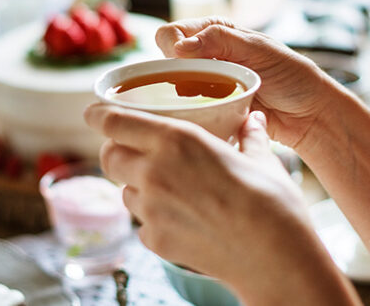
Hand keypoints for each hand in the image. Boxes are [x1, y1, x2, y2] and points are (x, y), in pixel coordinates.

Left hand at [87, 105, 318, 296]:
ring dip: (136, 185)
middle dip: (115, 150)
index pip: (114, 122)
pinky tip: (181, 218)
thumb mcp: (261, 158)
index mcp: (176, 139)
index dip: (99, 115)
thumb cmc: (271, 202)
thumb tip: (253, 120)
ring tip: (168, 187)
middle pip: (109, 156)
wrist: (274, 256)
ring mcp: (151, 209)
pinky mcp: (155, 240)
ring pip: (124, 191)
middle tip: (134, 150)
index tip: (95, 113)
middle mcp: (154, 171)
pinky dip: (153, 218)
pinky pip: (142, 223)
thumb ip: (250, 135)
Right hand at [154, 18, 344, 149]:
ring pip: (171, 86)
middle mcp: (206, 54)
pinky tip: (211, 113)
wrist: (309, 115)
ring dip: (184, 95)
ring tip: (214, 100)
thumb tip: (179, 47)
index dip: (172, 48)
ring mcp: (205, 82)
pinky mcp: (208, 108)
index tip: (185, 65)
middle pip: (165, 60)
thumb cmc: (292, 76)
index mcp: (216, 31)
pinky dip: (191, 111)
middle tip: (202, 87)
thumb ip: (220, 41)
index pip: (172, 33)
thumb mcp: (259, 51)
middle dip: (175, 74)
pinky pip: (185, 109)